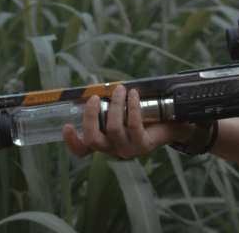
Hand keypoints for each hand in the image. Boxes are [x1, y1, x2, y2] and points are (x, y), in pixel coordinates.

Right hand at [62, 85, 193, 159]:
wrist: (172, 124)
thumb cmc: (143, 115)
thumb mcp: (122, 110)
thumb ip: (108, 104)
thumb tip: (96, 87)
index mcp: (104, 142)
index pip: (83, 150)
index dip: (72, 141)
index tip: (66, 126)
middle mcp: (113, 149)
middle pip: (93, 140)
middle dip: (91, 116)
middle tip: (94, 98)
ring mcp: (128, 150)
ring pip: (113, 129)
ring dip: (114, 106)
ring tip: (120, 90)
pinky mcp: (143, 146)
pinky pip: (134, 125)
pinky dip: (131, 107)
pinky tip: (133, 95)